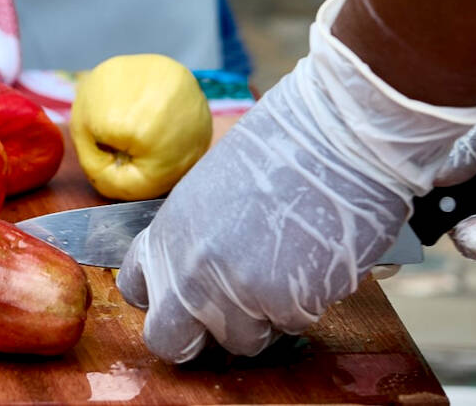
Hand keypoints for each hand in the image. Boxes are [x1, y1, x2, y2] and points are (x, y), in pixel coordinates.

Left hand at [116, 0, 475, 361]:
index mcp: (169, 232)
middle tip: (230, 315)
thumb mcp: (212, 182)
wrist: (337, 134)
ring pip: (243, 340)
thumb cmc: (284, 144)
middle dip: (198, 336)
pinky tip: (316, 257)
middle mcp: (192, 270)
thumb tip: (201, 266)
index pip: (137, 289)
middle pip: (173, 341)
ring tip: (288, 265)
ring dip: (264, 316)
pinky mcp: (287, 304)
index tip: (182, 295)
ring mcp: (237, 293)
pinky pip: (292, 324)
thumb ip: (195, 232)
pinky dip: (307, 301)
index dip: (162, 298)